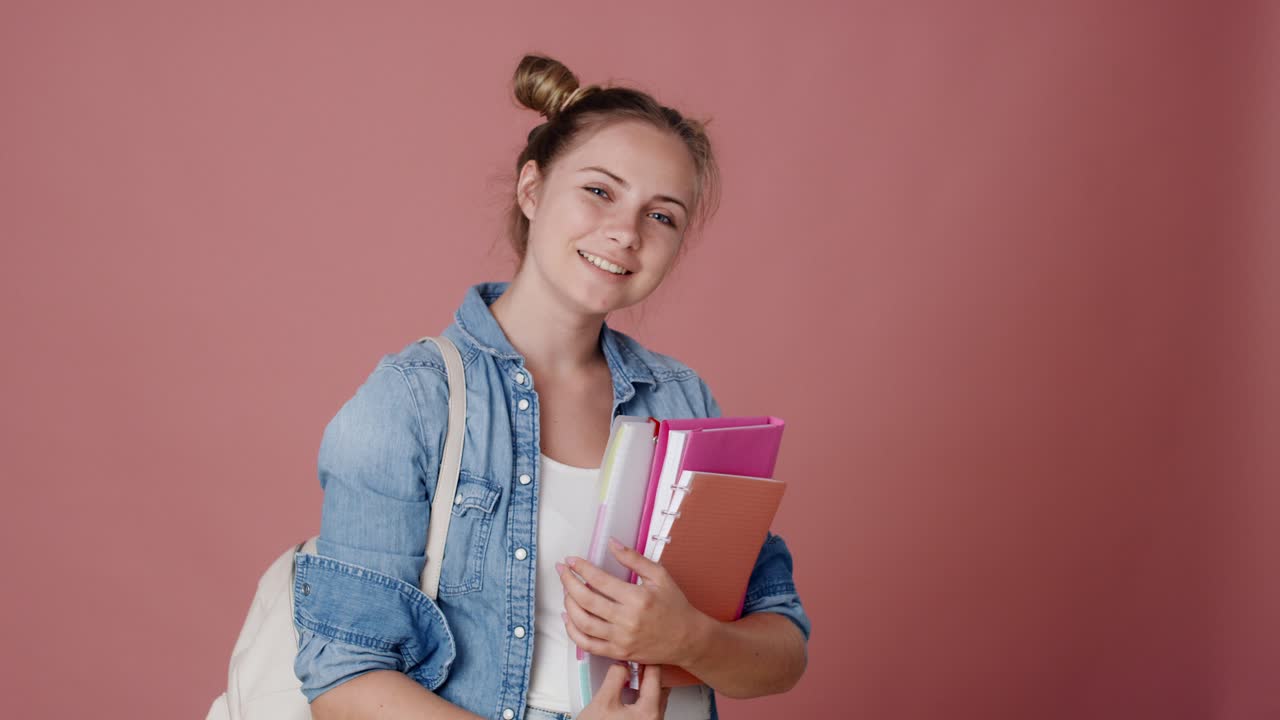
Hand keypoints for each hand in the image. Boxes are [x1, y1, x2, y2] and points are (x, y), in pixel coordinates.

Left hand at [556, 537, 708, 667]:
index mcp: (637, 598)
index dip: (581, 568)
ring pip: (583, 623)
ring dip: (569, 604)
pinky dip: (573, 631)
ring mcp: (620, 639)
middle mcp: (626, 620)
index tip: (572, 560)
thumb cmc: (675, 606)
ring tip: (565, 591)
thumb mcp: (660, 576)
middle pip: (586, 600)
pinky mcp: (618, 653)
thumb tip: (612, 543)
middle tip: (562, 571)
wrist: (688, 639)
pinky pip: (588, 644)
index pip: (600, 580)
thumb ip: (634, 559)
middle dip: (568, 583)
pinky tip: (568, 617)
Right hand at [575, 662, 670, 719]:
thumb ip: (614, 678)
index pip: (656, 676)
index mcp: (649, 712)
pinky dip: (643, 696)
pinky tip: (631, 691)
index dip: (647, 659)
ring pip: (655, 698)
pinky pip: (649, 707)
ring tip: (633, 674)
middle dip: (649, 671)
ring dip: (646, 684)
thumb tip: (621, 665)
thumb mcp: (603, 702)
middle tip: (638, 659)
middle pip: (659, 687)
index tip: (642, 650)